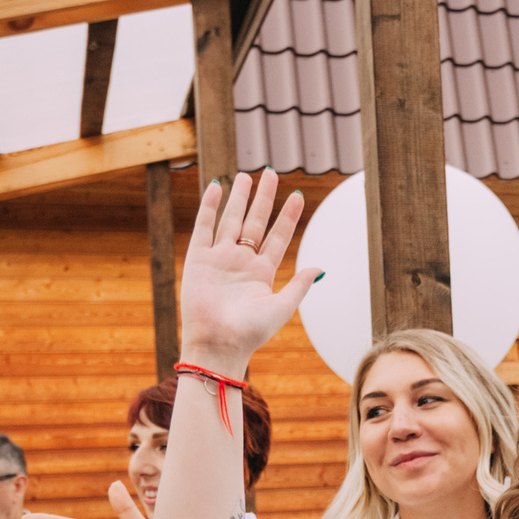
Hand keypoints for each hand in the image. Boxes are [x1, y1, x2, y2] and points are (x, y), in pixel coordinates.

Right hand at [178, 170, 316, 367]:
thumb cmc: (251, 332)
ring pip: (231, 220)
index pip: (278, 236)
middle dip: (263, 199)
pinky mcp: (198, 260)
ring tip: (244, 176)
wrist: (218, 344)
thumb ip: (298, 285)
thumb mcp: (282, 307)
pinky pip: (205, 227)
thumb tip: (320, 268)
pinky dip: (210, 207)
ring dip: (238, 198)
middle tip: (269, 173)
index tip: (297, 195)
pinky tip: (217, 187)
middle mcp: (241, 262)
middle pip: (254, 222)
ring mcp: (219, 259)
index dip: (288, 216)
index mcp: (262, 273)